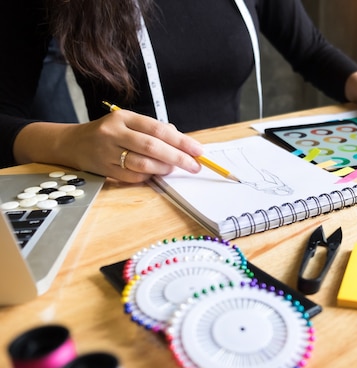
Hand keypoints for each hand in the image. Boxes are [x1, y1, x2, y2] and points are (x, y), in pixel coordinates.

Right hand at [69, 110, 202, 182]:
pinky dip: (149, 176)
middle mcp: (113, 133)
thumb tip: (183, 142)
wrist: (73, 143)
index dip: (181, 141)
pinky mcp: (105, 169)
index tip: (198, 150)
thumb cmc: (109, 133)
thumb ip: (154, 130)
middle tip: (194, 166)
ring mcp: (107, 152)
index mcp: (123, 117)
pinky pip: (133, 177)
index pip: (158, 129)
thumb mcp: (128, 123)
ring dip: (164, 169)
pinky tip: (155, 172)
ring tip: (174, 168)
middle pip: (152, 147)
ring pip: (143, 164)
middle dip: (178, 158)